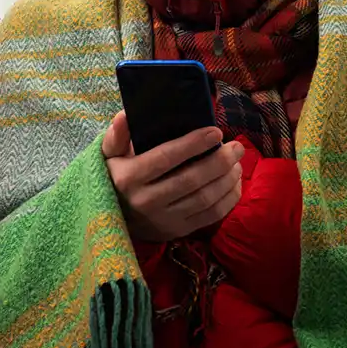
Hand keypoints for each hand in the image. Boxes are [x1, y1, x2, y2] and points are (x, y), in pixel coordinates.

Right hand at [102, 113, 244, 241]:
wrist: (112, 218)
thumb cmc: (116, 177)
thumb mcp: (109, 155)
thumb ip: (116, 135)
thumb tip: (125, 116)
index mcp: (129, 177)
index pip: (165, 158)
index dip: (193, 144)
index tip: (215, 131)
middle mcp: (146, 201)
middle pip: (191, 179)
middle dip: (219, 161)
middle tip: (236, 146)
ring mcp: (163, 220)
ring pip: (205, 198)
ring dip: (227, 179)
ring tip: (237, 162)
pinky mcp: (177, 231)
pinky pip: (210, 216)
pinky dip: (228, 198)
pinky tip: (235, 182)